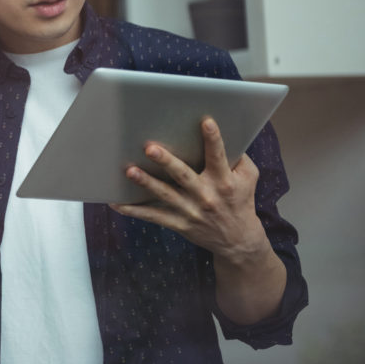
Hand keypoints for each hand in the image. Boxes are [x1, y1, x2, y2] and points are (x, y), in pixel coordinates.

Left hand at [109, 117, 269, 263]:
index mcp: (223, 181)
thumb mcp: (248, 178)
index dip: (213, 139)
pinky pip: (153, 216)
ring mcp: (190, 210)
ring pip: (164, 195)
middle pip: (183, 176)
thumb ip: (239, 158)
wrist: (238, 241)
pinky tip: (116, 203)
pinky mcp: (179, 223)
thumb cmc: (241, 201)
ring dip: (146, 183)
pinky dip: (134, 211)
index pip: (218, 157)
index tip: (205, 121)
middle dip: (166, 161)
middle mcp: (206, 195)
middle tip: (150, 148)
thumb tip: (228, 133)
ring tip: (130, 171)